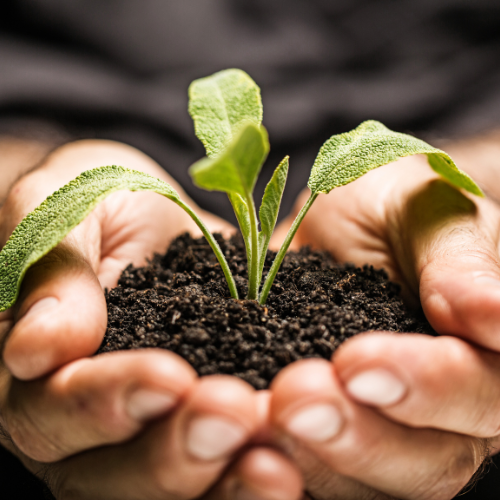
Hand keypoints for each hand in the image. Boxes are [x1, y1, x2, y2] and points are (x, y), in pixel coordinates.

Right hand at [0, 139, 302, 498]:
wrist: (148, 209)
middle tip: (233, 417)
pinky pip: (225, 463)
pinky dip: (257, 468)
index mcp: (39, 372)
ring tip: (278, 463)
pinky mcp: (205, 421)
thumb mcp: (63, 209)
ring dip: (224, 481)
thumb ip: (50, 271)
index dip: (106, 402)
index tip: (167, 378)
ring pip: (174, 486)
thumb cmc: (94, 201)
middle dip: (174, 452)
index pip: (56, 407)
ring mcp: (148, 430)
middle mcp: (87, 422)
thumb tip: (35, 348)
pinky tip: (299, 459)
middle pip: (112, 473)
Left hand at [269, 150, 499, 498]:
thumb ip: (459, 261)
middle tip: (294, 396)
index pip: (479, 393)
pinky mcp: (323, 430)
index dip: (428, 385)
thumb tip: (492, 315)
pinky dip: (269, 453)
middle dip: (357, 435)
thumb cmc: (397, 208)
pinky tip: (236, 428)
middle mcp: (443, 414)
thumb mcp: (428, 212)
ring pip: (361, 480)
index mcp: (486, 359)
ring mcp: (382, 429)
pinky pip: (305, 463)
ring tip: (256, 413)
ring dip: (308, 455)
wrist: (343, 224)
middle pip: (424, 462)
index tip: (360, 361)